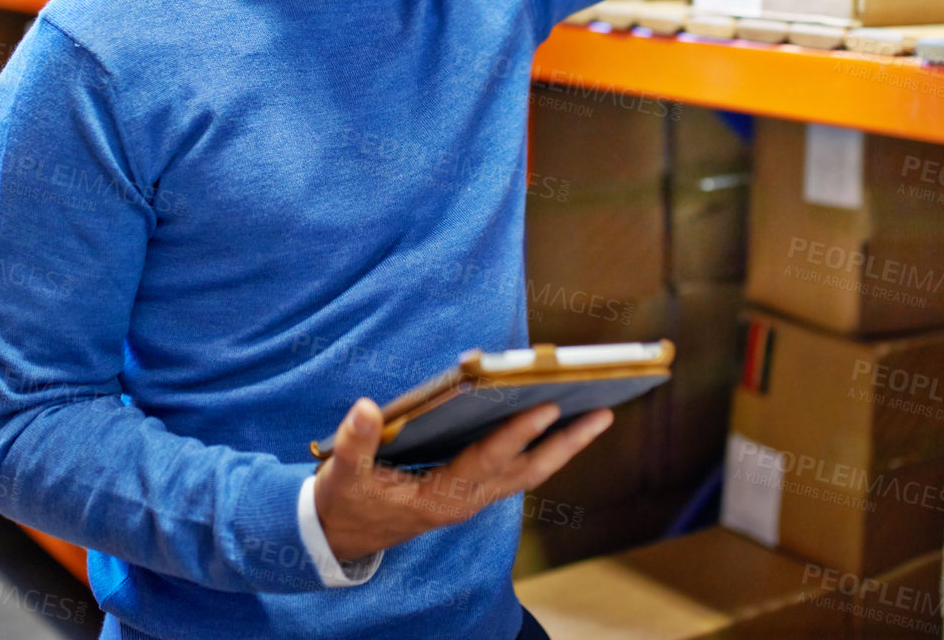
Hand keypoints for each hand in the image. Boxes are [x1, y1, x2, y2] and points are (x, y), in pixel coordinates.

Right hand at [312, 397, 612, 562]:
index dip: (516, 433)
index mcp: (438, 497)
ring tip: (595, 413)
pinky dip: (541, 447)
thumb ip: (355, 441)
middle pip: (527, 471)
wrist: (340, 538)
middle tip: (603, 412)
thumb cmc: (344, 502)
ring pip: (529, 472)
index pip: (486, 461)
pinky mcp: (471, 491)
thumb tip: (366, 407)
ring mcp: (472, 498)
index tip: (547, 405)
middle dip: (566, 443)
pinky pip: (517, 470)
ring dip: (563, 445)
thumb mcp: (342, 473)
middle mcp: (465, 500)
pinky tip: (556, 424)